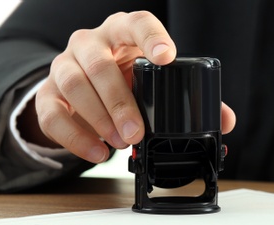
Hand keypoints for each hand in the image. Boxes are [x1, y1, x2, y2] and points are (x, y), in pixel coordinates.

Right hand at [34, 11, 235, 162]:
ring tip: (120, 143)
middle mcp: (90, 42)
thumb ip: (191, 96)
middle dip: (120, 101)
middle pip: (100, 64)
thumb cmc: (129, 75)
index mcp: (123, 32)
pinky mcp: (48, 92)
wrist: (87, 83)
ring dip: (98, 118)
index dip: (151, 37)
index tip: (167, 57)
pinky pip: (51, 113)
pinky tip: (98, 152)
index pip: (137, 24)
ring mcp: (64, 64)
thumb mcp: (157, 79)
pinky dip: (75, 137)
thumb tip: (225, 120)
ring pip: (72, 84)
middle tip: (137, 131)